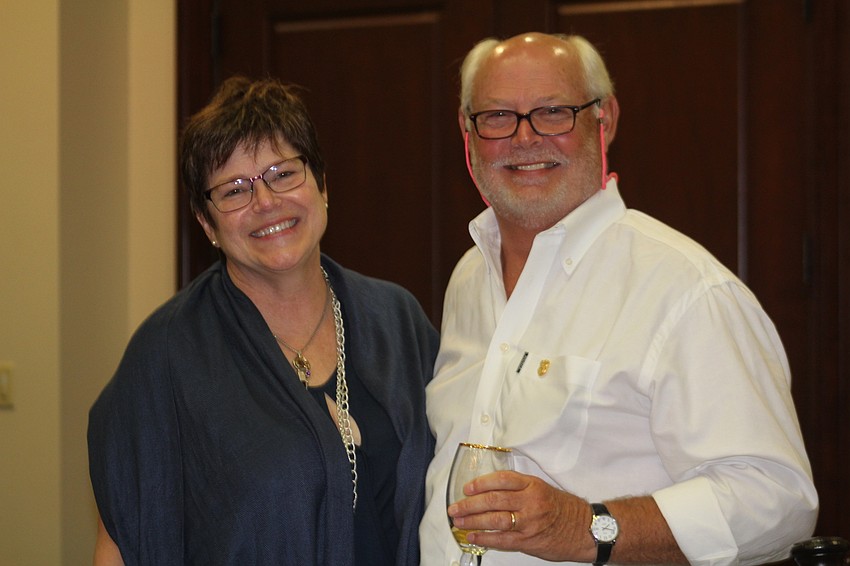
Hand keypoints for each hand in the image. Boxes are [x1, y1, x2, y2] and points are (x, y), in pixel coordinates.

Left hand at [446, 470, 595, 561]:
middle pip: (494, 500)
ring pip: (495, 520)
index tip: (467, 488)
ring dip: (473, 521)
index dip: (481, 483)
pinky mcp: (529, 541)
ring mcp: (529, 522)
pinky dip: (485, 538)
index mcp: (532, 486)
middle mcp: (530, 502)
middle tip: (455, 507)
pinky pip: (502, 539)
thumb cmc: (564, 509)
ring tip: (459, 522)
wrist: (586, 529)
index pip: (501, 480)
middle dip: (470, 504)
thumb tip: (490, 491)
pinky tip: (474, 537)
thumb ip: (519, 489)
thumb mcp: (542, 489)